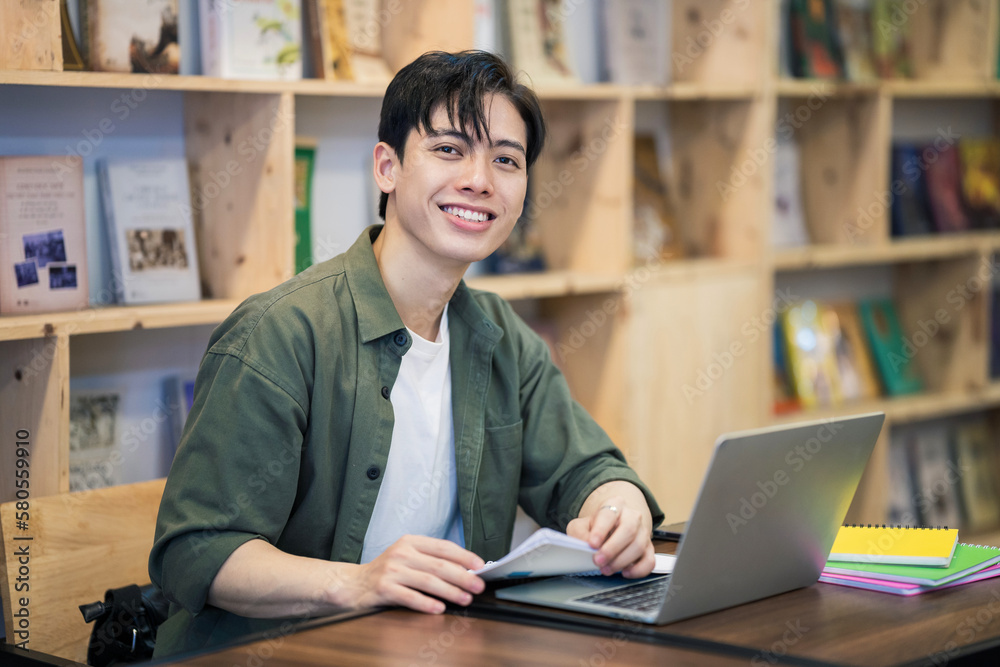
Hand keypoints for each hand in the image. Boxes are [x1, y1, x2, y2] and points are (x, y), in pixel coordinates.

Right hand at [348, 535, 485, 613]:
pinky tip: (439, 608)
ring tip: (465, 599)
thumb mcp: (407, 557)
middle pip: (439, 565)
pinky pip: (409, 597)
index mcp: (410, 541)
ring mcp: (391, 570)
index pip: (443, 547)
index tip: (480, 566)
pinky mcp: (383, 588)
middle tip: (478, 586)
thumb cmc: (386, 572)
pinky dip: (426, 603)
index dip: (464, 556)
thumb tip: (464, 571)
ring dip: (450, 591)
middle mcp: (401, 553)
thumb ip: (430, 560)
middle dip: (463, 576)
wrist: (353, 584)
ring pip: (427, 581)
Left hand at [566, 496, 654, 578]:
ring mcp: (643, 532)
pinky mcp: (649, 549)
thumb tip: (586, 547)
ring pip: (639, 546)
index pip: (609, 515)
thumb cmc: (594, 528)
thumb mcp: (580, 526)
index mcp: (615, 505)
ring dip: (621, 561)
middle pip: (628, 530)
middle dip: (612, 548)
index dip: (600, 530)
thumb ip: (579, 533)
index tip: (592, 544)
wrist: (609, 530)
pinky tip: (625, 573)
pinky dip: (638, 570)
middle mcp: (632, 516)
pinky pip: (649, 561)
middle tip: (598, 561)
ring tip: (606, 569)